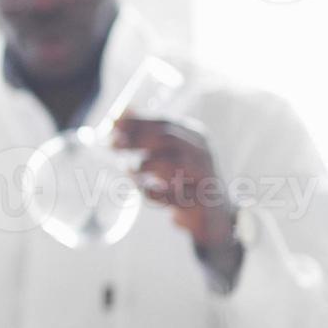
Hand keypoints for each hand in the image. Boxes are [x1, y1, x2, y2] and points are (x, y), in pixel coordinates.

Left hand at [112, 114, 242, 282]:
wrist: (215, 215)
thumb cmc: (186, 180)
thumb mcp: (170, 152)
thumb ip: (147, 134)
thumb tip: (121, 112)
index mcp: (195, 136)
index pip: (164, 122)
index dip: (136, 121)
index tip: (112, 123)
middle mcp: (202, 153)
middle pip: (167, 138)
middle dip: (136, 139)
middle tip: (112, 143)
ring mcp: (203, 177)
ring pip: (171, 164)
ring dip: (144, 165)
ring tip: (128, 169)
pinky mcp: (199, 203)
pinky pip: (169, 196)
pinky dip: (151, 192)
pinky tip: (143, 190)